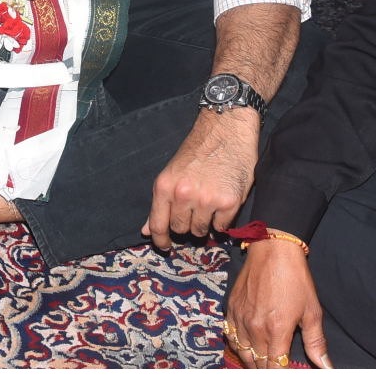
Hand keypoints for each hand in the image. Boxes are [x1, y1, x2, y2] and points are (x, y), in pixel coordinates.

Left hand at [143, 109, 257, 247]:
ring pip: (201, 231)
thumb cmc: (198, 151)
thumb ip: (161, 204)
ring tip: (209, 204)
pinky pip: (222, 227)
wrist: (226, 129)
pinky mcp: (230, 202)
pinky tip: (222, 205)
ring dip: (205, 224)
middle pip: (181, 230)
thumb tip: (146, 230)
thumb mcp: (172, 173)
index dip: (160, 240)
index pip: (157, 225)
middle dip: (186, 225)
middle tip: (194, 211)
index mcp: (164, 186)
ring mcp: (207, 199)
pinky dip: (222, 221)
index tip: (165, 246)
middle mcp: (184, 195)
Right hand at [224, 237, 331, 367]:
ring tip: (264, 364)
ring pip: (242, 353)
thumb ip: (316, 343)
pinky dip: (239, 346)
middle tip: (279, 372)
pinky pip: (231, 336)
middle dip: (268, 372)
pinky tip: (247, 347)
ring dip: (253, 362)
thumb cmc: (296, 279)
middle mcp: (255, 328)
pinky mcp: (231, 308)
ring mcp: (240, 318)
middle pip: (257, 364)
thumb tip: (327, 367)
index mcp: (276, 330)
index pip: (275, 368)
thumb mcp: (312, 311)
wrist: (273, 250)